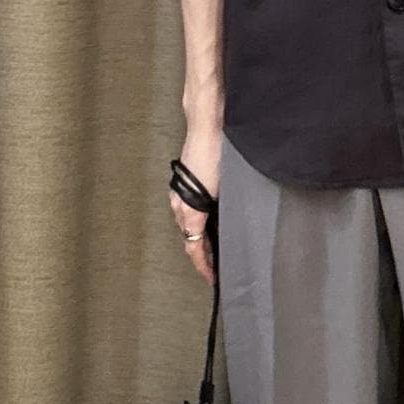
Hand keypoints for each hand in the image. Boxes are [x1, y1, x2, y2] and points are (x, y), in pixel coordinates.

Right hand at [172, 124, 221, 286]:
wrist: (207, 125)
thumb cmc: (216, 153)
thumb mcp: (222, 189)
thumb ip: (221, 214)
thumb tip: (224, 234)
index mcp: (189, 209)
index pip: (194, 247)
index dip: (203, 266)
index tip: (212, 279)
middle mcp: (179, 203)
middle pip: (189, 237)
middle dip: (202, 254)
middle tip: (217, 266)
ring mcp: (180, 192)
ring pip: (188, 223)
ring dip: (200, 237)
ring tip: (216, 246)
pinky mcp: (185, 181)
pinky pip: (189, 209)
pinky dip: (198, 221)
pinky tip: (212, 219)